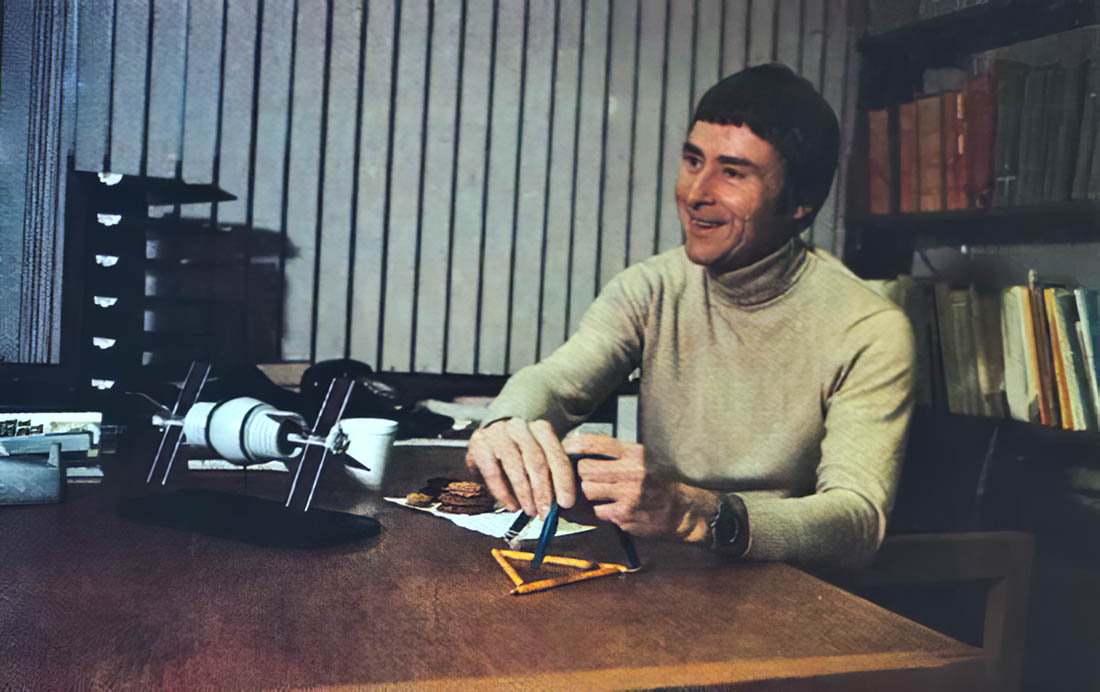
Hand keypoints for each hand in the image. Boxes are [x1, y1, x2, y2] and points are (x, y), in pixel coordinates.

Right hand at [465, 418, 574, 517]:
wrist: (487, 441)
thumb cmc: (518, 454)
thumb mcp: (537, 459)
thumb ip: (551, 474)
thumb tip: (564, 502)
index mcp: (541, 429)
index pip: (556, 456)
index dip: (563, 481)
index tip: (566, 503)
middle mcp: (520, 427)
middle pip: (536, 462)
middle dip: (543, 492)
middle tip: (546, 513)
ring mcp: (498, 433)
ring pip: (516, 468)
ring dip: (525, 495)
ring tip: (530, 511)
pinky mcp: (479, 444)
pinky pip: (493, 473)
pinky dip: (504, 494)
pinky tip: (512, 507)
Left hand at [563, 434, 690, 537]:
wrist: (684, 509)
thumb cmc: (660, 481)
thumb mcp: (643, 458)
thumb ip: (618, 454)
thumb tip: (582, 448)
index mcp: (635, 454)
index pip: (596, 444)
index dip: (575, 444)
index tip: (564, 446)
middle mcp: (631, 472)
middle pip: (585, 469)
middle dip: (582, 473)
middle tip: (588, 476)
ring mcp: (628, 495)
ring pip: (588, 491)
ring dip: (590, 493)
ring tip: (603, 492)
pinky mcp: (626, 515)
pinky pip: (599, 511)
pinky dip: (602, 510)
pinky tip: (614, 507)